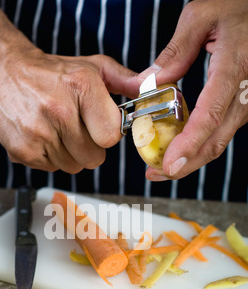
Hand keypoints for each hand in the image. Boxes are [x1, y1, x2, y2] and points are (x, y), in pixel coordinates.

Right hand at [0, 48, 138, 173]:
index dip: (106, 134)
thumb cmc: (50, 73)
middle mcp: (59, 111)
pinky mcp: (23, 151)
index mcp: (81, 87)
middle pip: (94, 158)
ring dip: (69, 153)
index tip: (98, 125)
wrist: (2, 72)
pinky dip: (49, 157)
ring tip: (56, 130)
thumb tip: (148, 90)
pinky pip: (51, 169)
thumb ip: (123, 80)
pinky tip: (42, 136)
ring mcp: (39, 133)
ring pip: (73, 166)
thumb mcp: (90, 67)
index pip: (111, 137)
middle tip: (75, 127)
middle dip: (89, 146)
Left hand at [139, 0, 247, 181]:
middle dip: (184, 164)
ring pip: (218, 142)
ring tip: (158, 167)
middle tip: (154, 173)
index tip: (169, 164)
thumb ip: (175, 52)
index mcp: (233, 68)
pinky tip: (177, 148)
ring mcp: (245, 104)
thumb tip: (150, 84)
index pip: (210, 116)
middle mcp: (244, 93)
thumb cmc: (238, 9)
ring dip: (190, 159)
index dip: (189, 144)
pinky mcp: (242, 107)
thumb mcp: (202, 16)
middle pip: (215, 141)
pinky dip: (197, 145)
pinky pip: (220, 133)